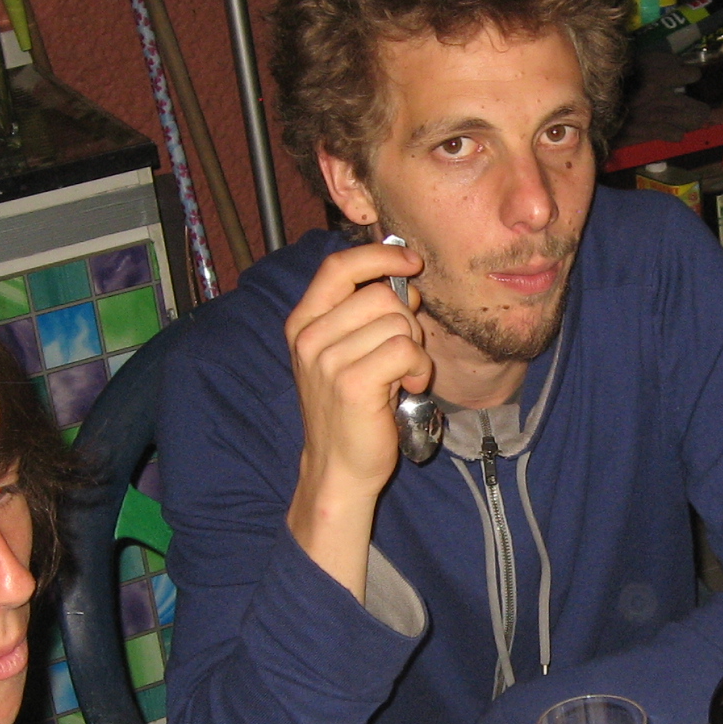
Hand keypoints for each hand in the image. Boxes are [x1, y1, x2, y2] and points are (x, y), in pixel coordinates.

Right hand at [287, 241, 433, 498]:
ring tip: (403, 374)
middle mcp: (309, 338)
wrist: (338, 468)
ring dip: (414, 348)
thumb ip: (366, 316)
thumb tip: (405, 284)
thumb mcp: (347, 353)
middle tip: (405, 351)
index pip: (339, 267)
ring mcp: (327, 361)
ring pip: (398, 322)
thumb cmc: (352, 409)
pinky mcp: (352, 384)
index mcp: (303, 323)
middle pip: (380, 295)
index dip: (379, 255)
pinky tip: (409, 386)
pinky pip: (405, 350)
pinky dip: (418, 367)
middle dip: (407, 319)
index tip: (411, 261)